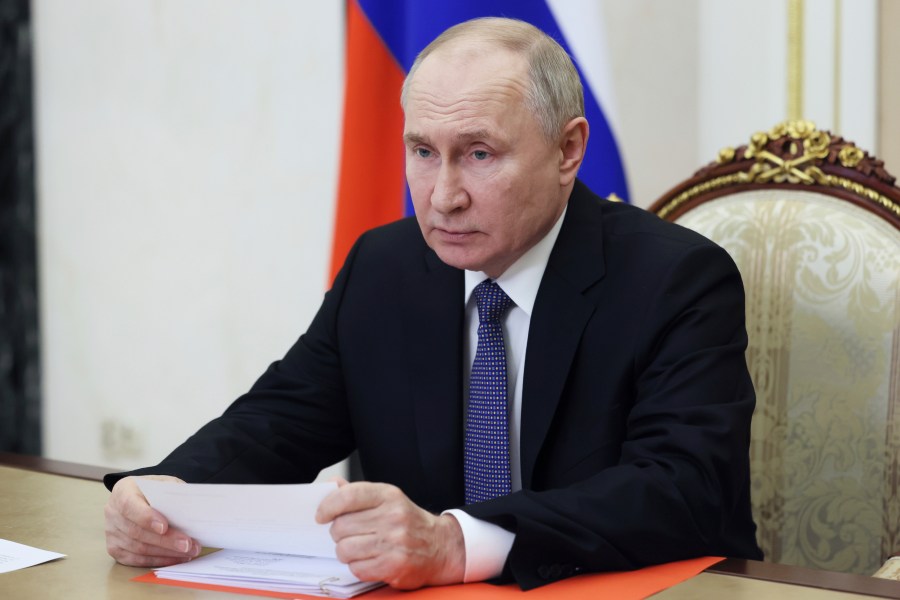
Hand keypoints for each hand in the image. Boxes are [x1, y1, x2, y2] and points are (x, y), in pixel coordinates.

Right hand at [104, 475, 200, 566]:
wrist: (139, 496)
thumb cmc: (154, 490)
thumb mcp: (164, 484)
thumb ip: (173, 493)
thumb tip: (190, 511)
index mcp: (123, 491)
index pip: (130, 506)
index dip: (147, 518)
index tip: (164, 527)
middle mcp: (112, 512)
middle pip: (137, 532)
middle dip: (165, 540)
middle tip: (188, 544)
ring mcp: (111, 532)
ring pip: (138, 548)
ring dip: (166, 553)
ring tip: (188, 552)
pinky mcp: (115, 548)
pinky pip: (136, 560)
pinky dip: (158, 560)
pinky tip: (175, 558)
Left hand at [315, 479, 464, 588]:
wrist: (440, 546)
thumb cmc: (408, 522)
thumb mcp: (387, 500)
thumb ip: (358, 493)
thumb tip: (331, 484)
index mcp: (388, 495)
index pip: (348, 496)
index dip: (328, 506)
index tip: (321, 516)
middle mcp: (393, 516)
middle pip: (340, 526)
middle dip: (339, 534)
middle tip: (349, 535)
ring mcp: (395, 542)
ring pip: (345, 549)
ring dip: (346, 552)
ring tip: (358, 549)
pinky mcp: (395, 565)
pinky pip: (357, 568)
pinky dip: (358, 567)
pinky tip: (369, 560)